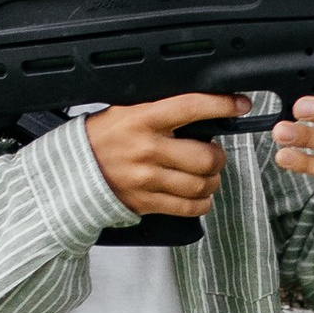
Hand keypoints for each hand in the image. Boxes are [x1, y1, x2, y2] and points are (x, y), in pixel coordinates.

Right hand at [85, 93, 244, 221]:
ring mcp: (147, 179)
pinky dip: (202, 202)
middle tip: (214, 153)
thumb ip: (162, 109)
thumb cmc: (104, 136)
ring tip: (207, 174)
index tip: (240, 104)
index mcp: (144, 118)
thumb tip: (203, 109)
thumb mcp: (128, 110)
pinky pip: (188, 207)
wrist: (73, 170)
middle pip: (205, 157)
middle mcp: (148, 149)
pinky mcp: (146, 202)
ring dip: (212, 180)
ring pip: (201, 185)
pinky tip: (199, 195)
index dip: (222, 104)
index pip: (192, 107)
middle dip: (218, 156)